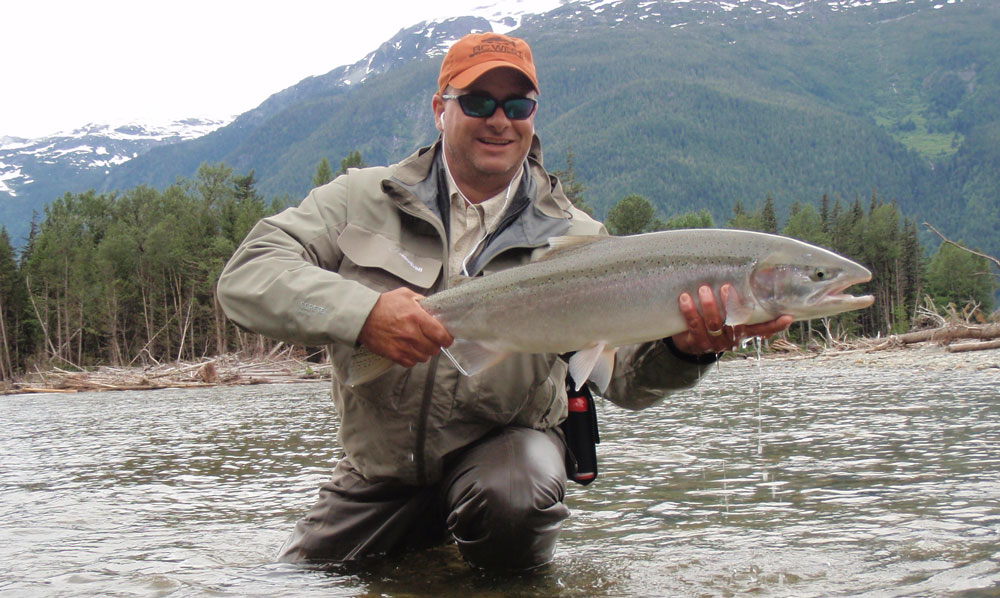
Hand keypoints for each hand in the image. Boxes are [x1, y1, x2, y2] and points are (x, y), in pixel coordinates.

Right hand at [357, 287, 453, 367]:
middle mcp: (411, 334)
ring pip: (424, 357)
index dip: (447, 338)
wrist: (362, 316)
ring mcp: (403, 346)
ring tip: (418, 343)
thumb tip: (436, 309)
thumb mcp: (406, 294)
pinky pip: (411, 363)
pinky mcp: (394, 355)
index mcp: (417, 317)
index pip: (442, 335)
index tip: (446, 337)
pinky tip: (408, 349)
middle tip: (429, 339)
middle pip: (435, 349)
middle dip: (435, 344)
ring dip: (424, 352)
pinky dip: (412, 358)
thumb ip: (423, 301)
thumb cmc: (384, 304)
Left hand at [670, 284, 792, 355]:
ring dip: (709, 306)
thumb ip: (738, 304)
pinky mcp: (696, 343)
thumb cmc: (712, 321)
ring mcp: (714, 343)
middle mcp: (731, 339)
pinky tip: (685, 299)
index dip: (775, 325)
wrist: (688, 342)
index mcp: (743, 332)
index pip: (762, 329)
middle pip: (734, 323)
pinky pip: (694, 325)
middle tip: (725, 287)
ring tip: (703, 290)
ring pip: (713, 324)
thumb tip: (758, 279)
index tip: (787, 317)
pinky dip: (689, 311)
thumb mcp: (727, 316)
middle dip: (730, 305)